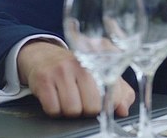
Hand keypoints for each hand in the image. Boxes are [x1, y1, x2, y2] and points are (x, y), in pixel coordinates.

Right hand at [17, 40, 135, 117]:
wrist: (43, 55)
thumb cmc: (75, 68)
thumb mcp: (100, 73)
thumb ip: (118, 91)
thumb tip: (123, 110)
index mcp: (99, 63)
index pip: (113, 93)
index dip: (110, 104)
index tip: (105, 104)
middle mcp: (81, 65)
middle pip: (92, 106)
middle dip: (87, 109)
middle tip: (82, 100)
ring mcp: (61, 71)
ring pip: (72, 110)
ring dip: (69, 111)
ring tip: (68, 99)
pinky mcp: (43, 80)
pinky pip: (53, 109)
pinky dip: (54, 110)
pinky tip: (55, 99)